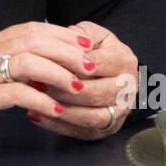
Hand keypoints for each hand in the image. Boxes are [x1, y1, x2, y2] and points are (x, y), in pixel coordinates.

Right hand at [0, 20, 118, 152]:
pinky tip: (54, 108)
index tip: (85, 44)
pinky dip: (39, 98)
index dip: (61, 35)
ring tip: (78, 87)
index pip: (31, 29)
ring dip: (58, 73)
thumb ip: (9, 67)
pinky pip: (16, 93)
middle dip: (67, 51)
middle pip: (34, 39)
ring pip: (28, 61)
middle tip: (91, 64)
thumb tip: (43, 68)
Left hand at [24, 19, 138, 140]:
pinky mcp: (109, 128)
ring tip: (38, 101)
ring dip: (62, 111)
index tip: (45, 64)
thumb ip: (79, 35)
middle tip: (38, 85)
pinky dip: (59, 125)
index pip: (95, 64)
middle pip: (94, 94)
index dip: (69, 65)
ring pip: (91, 117)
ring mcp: (120, 111)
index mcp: (124, 60)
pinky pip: (83, 131)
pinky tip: (39, 115)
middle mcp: (128, 88)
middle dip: (63, 91)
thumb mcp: (91, 34)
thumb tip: (66, 43)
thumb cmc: (96, 51)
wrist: (110, 71)